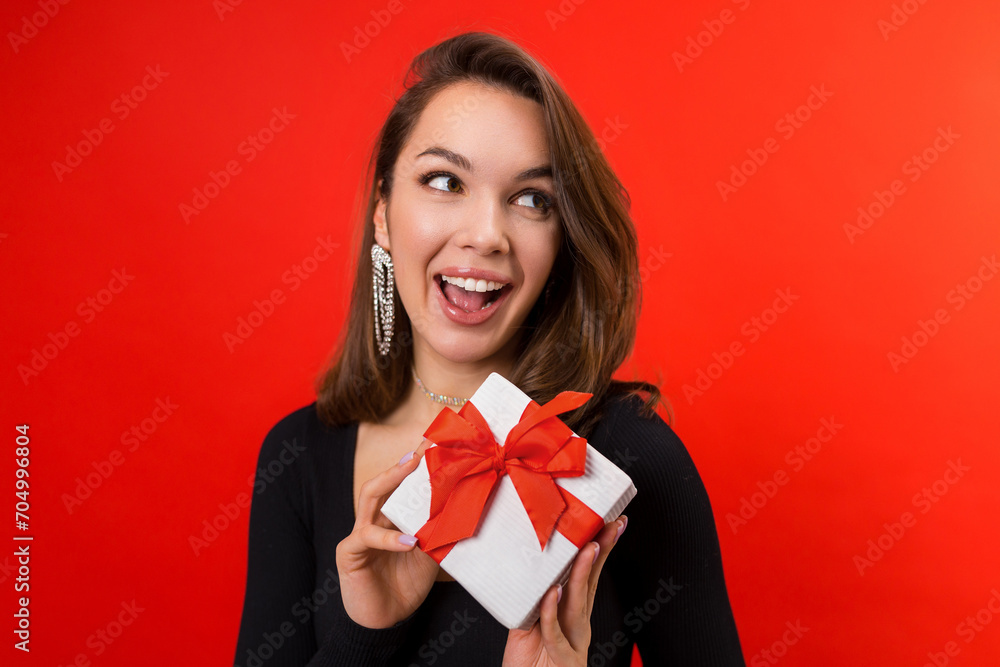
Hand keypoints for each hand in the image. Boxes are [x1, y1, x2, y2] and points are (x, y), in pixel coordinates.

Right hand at [335, 444, 438, 628]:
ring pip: (370, 497)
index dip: (416, 465)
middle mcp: (373, 519)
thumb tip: (466, 506)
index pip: (401, 485)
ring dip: (392, 481)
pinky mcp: (350, 552)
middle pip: (383, 482)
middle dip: (403, 464)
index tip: (436, 445)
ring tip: (412, 469)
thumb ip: (439, 530)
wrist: (387, 620)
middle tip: (424, 449)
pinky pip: (368, 538)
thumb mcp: (430, 552)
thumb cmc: (406, 583)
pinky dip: (390, 538)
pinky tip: (409, 541)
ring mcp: (359, 533)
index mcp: (391, 517)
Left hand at [502, 516, 627, 665]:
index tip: (608, 524)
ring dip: (581, 573)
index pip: (588, 574)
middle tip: (608, 527)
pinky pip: (555, 632)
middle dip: (602, 552)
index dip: (600, 549)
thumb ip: (534, 598)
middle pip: (591, 582)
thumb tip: (527, 565)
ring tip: (586, 550)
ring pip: (577, 602)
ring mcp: (573, 641)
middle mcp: (578, 624)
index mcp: (572, 613)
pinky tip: (552, 594)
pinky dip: (552, 612)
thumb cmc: (529, 662)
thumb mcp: (530, 622)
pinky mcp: (561, 658)